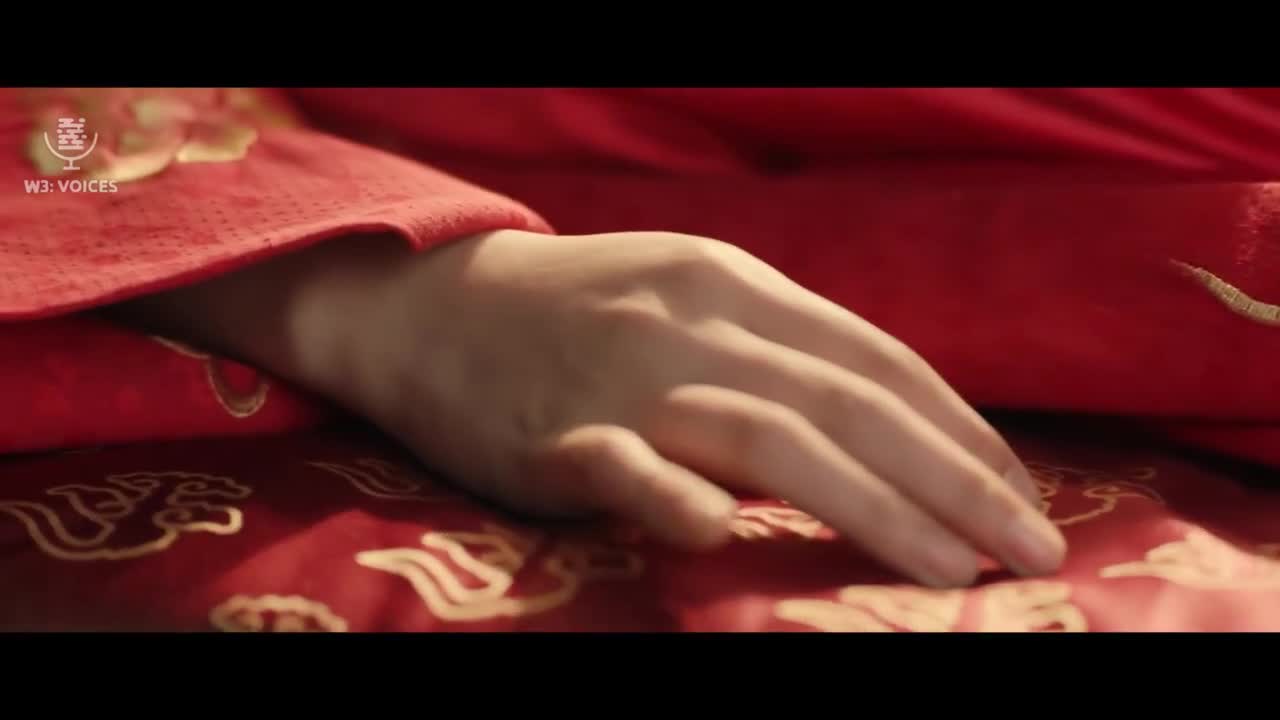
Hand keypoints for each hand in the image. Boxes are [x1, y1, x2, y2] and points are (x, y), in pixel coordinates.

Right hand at [115, 229, 1063, 587]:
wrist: (430, 301)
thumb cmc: (575, 310)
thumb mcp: (687, 295)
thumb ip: (775, 348)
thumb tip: (882, 418)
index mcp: (736, 284)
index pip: (875, 358)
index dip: (959, 428)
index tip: (1018, 490)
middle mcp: (695, 322)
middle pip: (848, 402)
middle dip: (954, 478)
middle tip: (1032, 548)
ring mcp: (624, 377)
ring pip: (767, 436)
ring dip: (870, 505)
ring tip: (949, 570)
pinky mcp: (553, 434)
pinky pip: (621, 467)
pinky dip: (674, 496)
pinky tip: (722, 537)